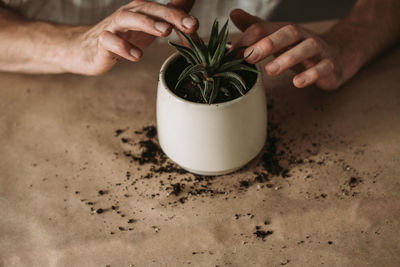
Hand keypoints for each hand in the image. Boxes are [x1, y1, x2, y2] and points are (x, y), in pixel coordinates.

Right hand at [72, 0, 196, 74]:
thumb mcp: (148, 26)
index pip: (162, 9)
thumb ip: (169, 15)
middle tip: (189, 24)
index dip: (180, 14)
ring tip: (165, 32)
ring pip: (127, 18)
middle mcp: (127, 14)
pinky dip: (122, 47)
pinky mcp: (101, 42)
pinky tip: (136, 56)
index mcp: (141, 11)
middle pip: (148, 9)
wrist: (87, 50)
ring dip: (147, 23)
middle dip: (170, 15)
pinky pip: (109, 41)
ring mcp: (113, 27)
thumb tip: (189, 0)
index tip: (196, 24)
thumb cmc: (122, 37)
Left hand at [230, 9, 342, 90]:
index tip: (231, 54)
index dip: (247, 40)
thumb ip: (256, 28)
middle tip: (250, 57)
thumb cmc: (300, 48)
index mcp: (286, 31)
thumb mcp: (277, 37)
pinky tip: (297, 82)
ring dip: (288, 58)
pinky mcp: (330, 66)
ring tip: (270, 71)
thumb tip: (234, 14)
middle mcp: (302, 37)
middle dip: (268, 43)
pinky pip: (323, 68)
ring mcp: (318, 51)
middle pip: (288, 33)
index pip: (264, 29)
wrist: (338, 55)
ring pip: (307, 48)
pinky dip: (311, 75)